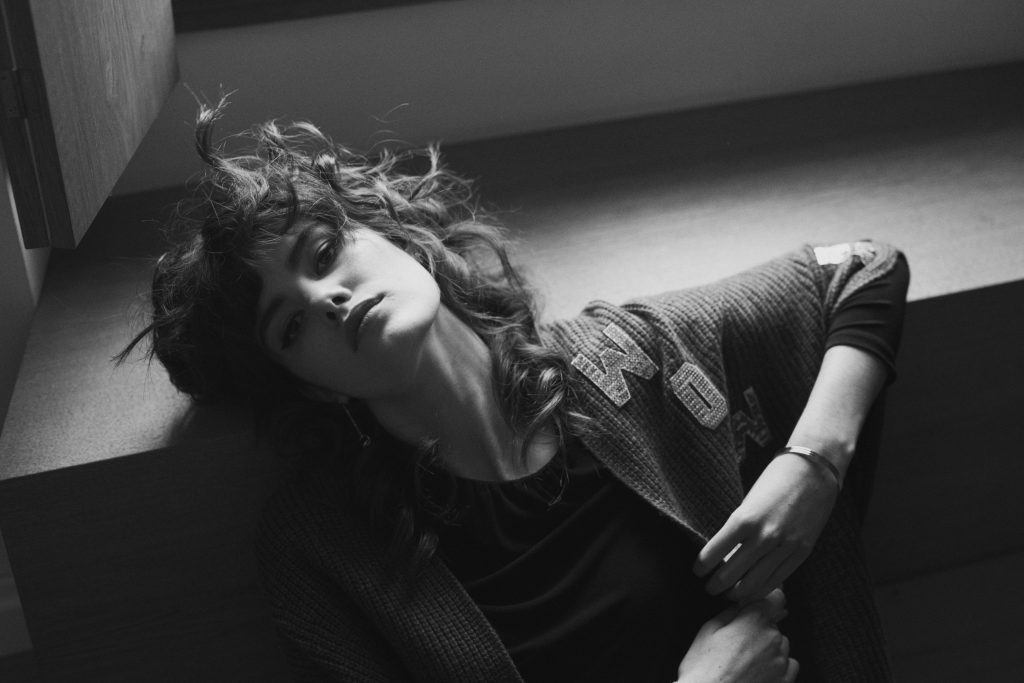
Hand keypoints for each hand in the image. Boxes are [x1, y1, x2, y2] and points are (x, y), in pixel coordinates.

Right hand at [676, 589, 797, 681]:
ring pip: (781, 644)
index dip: (769, 599)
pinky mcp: (784, 682)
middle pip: (774, 624)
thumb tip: (741, 605)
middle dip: (760, 628)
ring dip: (769, 647)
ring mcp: (781, 663)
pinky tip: (759, 671)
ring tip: (745, 660)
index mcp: (755, 621)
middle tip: (738, 641)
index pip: (776, 598)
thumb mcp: (708, 630)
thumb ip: (730, 612)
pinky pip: (789, 665)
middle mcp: (773, 638)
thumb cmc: (704, 668)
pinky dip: (779, 665)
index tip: (760, 605)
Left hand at [693, 453, 837, 601]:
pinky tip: (751, 592)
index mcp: (744, 519)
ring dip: (736, 593)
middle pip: (731, 575)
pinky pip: (777, 580)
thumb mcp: (748, 503)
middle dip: (715, 586)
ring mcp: (785, 546)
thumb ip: (738, 529)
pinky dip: (761, 590)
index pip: (713, 554)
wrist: (813, 471)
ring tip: (727, 595)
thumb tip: (723, 557)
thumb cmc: (774, 481)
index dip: (701, 567)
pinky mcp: (802, 553)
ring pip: (753, 584)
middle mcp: (764, 536)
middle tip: (708, 589)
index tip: (697, 571)